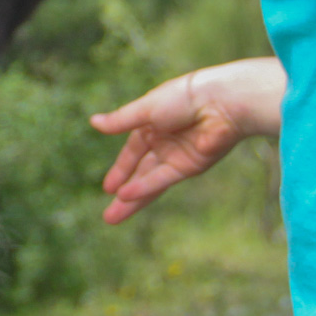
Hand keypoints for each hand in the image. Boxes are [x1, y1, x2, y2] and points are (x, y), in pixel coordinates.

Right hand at [90, 58, 285, 224]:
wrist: (222, 102)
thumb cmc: (183, 97)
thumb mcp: (145, 109)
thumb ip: (121, 121)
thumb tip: (93, 122)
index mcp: (153, 123)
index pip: (133, 150)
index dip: (121, 169)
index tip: (108, 187)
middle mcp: (165, 142)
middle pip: (140, 171)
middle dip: (124, 191)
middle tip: (108, 216)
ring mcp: (178, 156)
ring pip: (149, 181)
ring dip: (132, 199)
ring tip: (112, 218)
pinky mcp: (191, 166)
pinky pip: (163, 179)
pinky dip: (145, 187)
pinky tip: (127, 196)